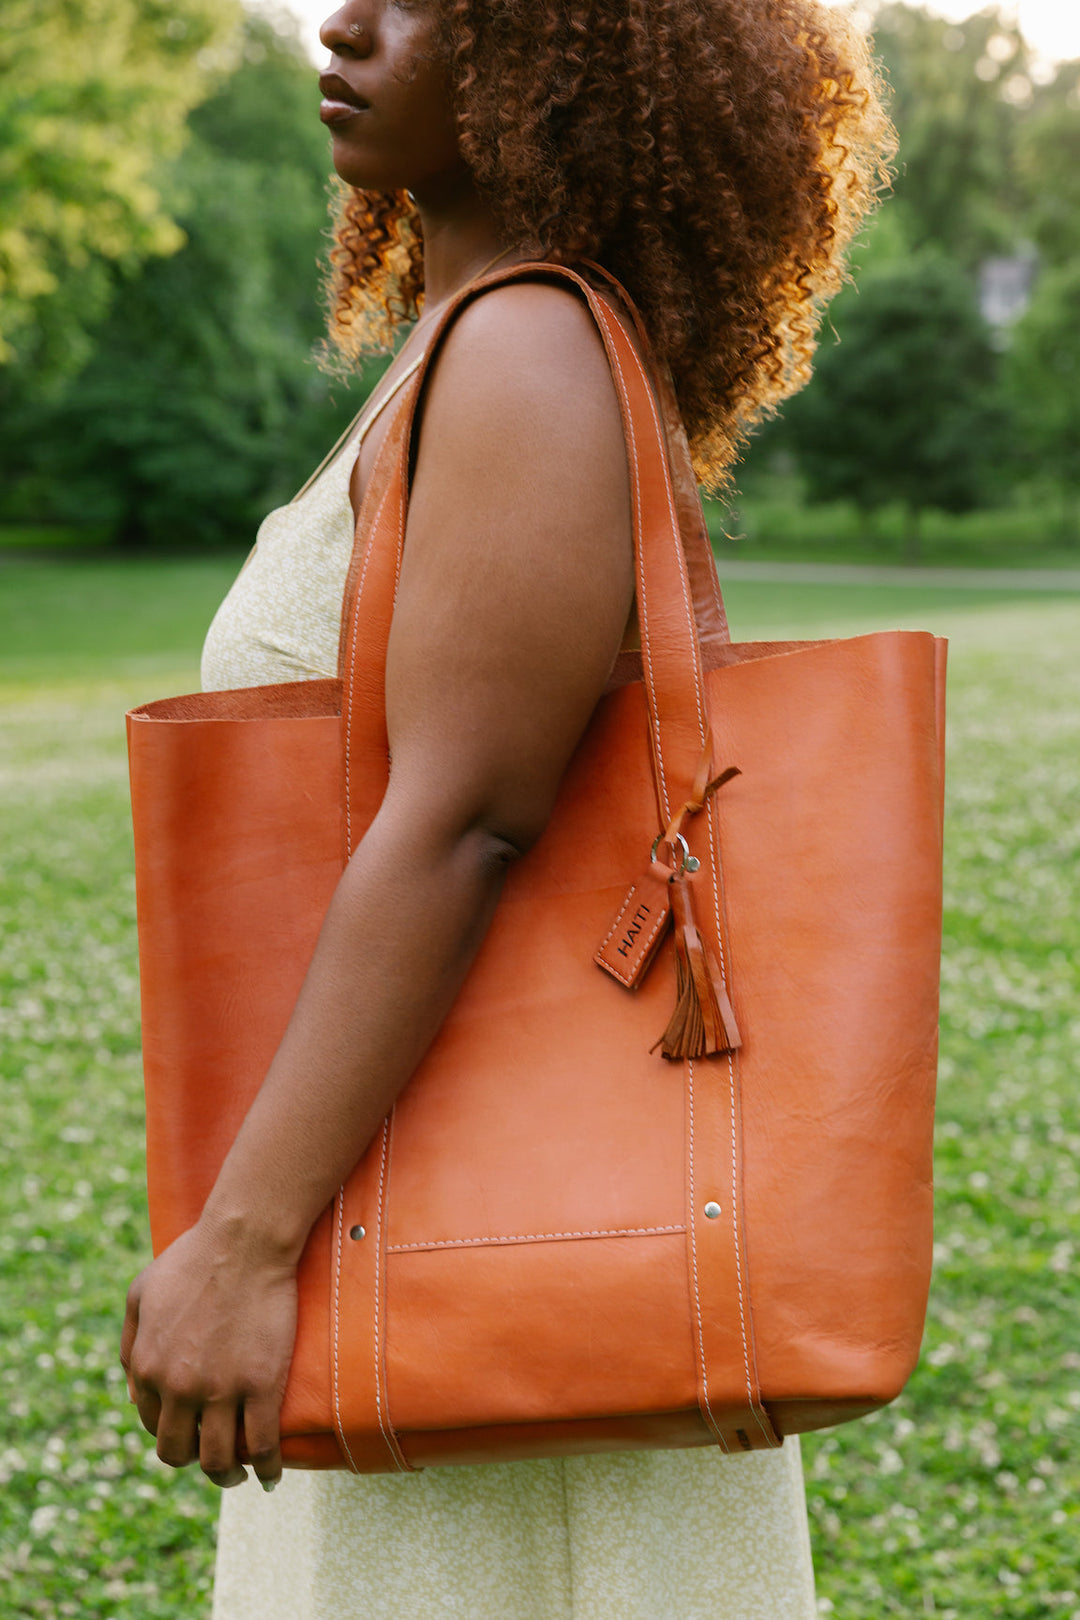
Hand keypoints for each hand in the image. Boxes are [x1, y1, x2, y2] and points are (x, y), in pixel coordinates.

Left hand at [119, 1216, 297, 1490]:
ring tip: (240, 1473)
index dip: (171, 1433)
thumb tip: (130, 1391)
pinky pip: (261, 1446)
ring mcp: (219, 1390)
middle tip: (214, 1459)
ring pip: (217, 1460)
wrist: (244, 1241)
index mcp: (146, 1367)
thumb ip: (130, 1344)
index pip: (150, 1425)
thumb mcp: (140, 1294)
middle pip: (178, 1453)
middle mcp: (177, 1388)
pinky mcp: (260, 1386)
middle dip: (193, 1461)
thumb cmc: (193, 1258)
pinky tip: (272, 1474)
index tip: (191, 1432)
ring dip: (226, 1476)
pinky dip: (267, 1468)